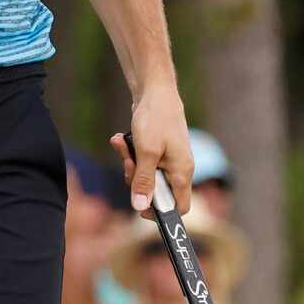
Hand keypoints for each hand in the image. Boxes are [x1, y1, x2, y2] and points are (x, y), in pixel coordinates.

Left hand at [111, 100, 194, 214]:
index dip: (161, 213)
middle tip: (128, 163)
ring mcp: (168, 159)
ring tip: (122, 144)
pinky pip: (141, 161)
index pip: (179, 207)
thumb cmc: (156, 119)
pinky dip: (129, 153)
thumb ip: (143, 181)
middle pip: (156, 192)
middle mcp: (178, 168)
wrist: (155, 91)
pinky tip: (121, 140)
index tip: (140, 205)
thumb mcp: (147, 152)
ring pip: (145, 176)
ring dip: (129, 163)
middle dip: (136, 180)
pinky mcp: (157, 151)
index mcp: (182, 172)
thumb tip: (140, 207)